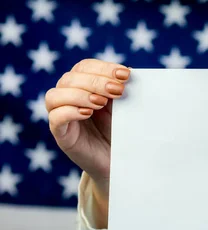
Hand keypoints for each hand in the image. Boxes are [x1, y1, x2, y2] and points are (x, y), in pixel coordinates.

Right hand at [45, 59, 129, 199]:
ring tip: (101, 102)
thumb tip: (129, 71)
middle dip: (95, 81)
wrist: (122, 162)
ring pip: (55, 95)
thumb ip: (123, 90)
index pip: (84, 67)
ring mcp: (62, 116)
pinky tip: (87, 113)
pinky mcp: (61, 135)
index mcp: (84, 86)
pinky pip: (55, 118)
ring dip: (79, 94)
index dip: (103, 68)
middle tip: (117, 90)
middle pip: (69, 78)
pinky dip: (69, 111)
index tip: (125, 74)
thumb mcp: (125, 108)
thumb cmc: (123, 132)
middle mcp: (69, 98)